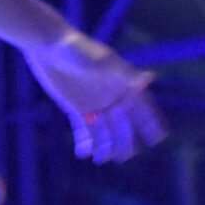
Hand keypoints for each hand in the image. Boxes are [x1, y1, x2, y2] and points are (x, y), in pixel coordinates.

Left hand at [24, 28, 167, 163]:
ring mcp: (95, 104)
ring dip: (104, 145)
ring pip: (105, 130)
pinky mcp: (77, 109)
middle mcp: (112, 95)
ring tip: (100, 158)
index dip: (150, 121)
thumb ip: (124, 73)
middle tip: (123, 156)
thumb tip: (149, 78)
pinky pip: (84, 130)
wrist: (48, 46)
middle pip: (123, 123)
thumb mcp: (101, 61)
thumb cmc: (77, 48)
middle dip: (125, 140)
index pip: (141, 105)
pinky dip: (84, 142)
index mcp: (123, 82)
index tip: (157, 138)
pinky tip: (82, 153)